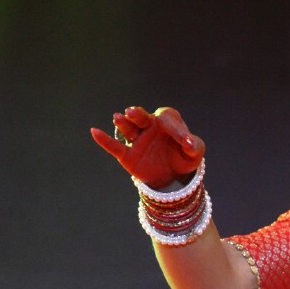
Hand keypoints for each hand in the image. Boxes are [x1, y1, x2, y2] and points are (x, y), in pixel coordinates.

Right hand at [90, 105, 204, 189]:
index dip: (175, 129)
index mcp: (166, 121)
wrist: (173, 176)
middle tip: (133, 112)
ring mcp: (137, 139)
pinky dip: (104, 140)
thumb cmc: (183, 158)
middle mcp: (148, 126)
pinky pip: (115, 146)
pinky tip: (94, 131)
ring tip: (119, 117)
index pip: (166, 119)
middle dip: (137, 114)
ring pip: (128, 129)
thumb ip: (194, 146)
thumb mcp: (195, 153)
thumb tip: (188, 142)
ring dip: (123, 123)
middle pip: (141, 117)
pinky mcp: (128, 155)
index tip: (185, 142)